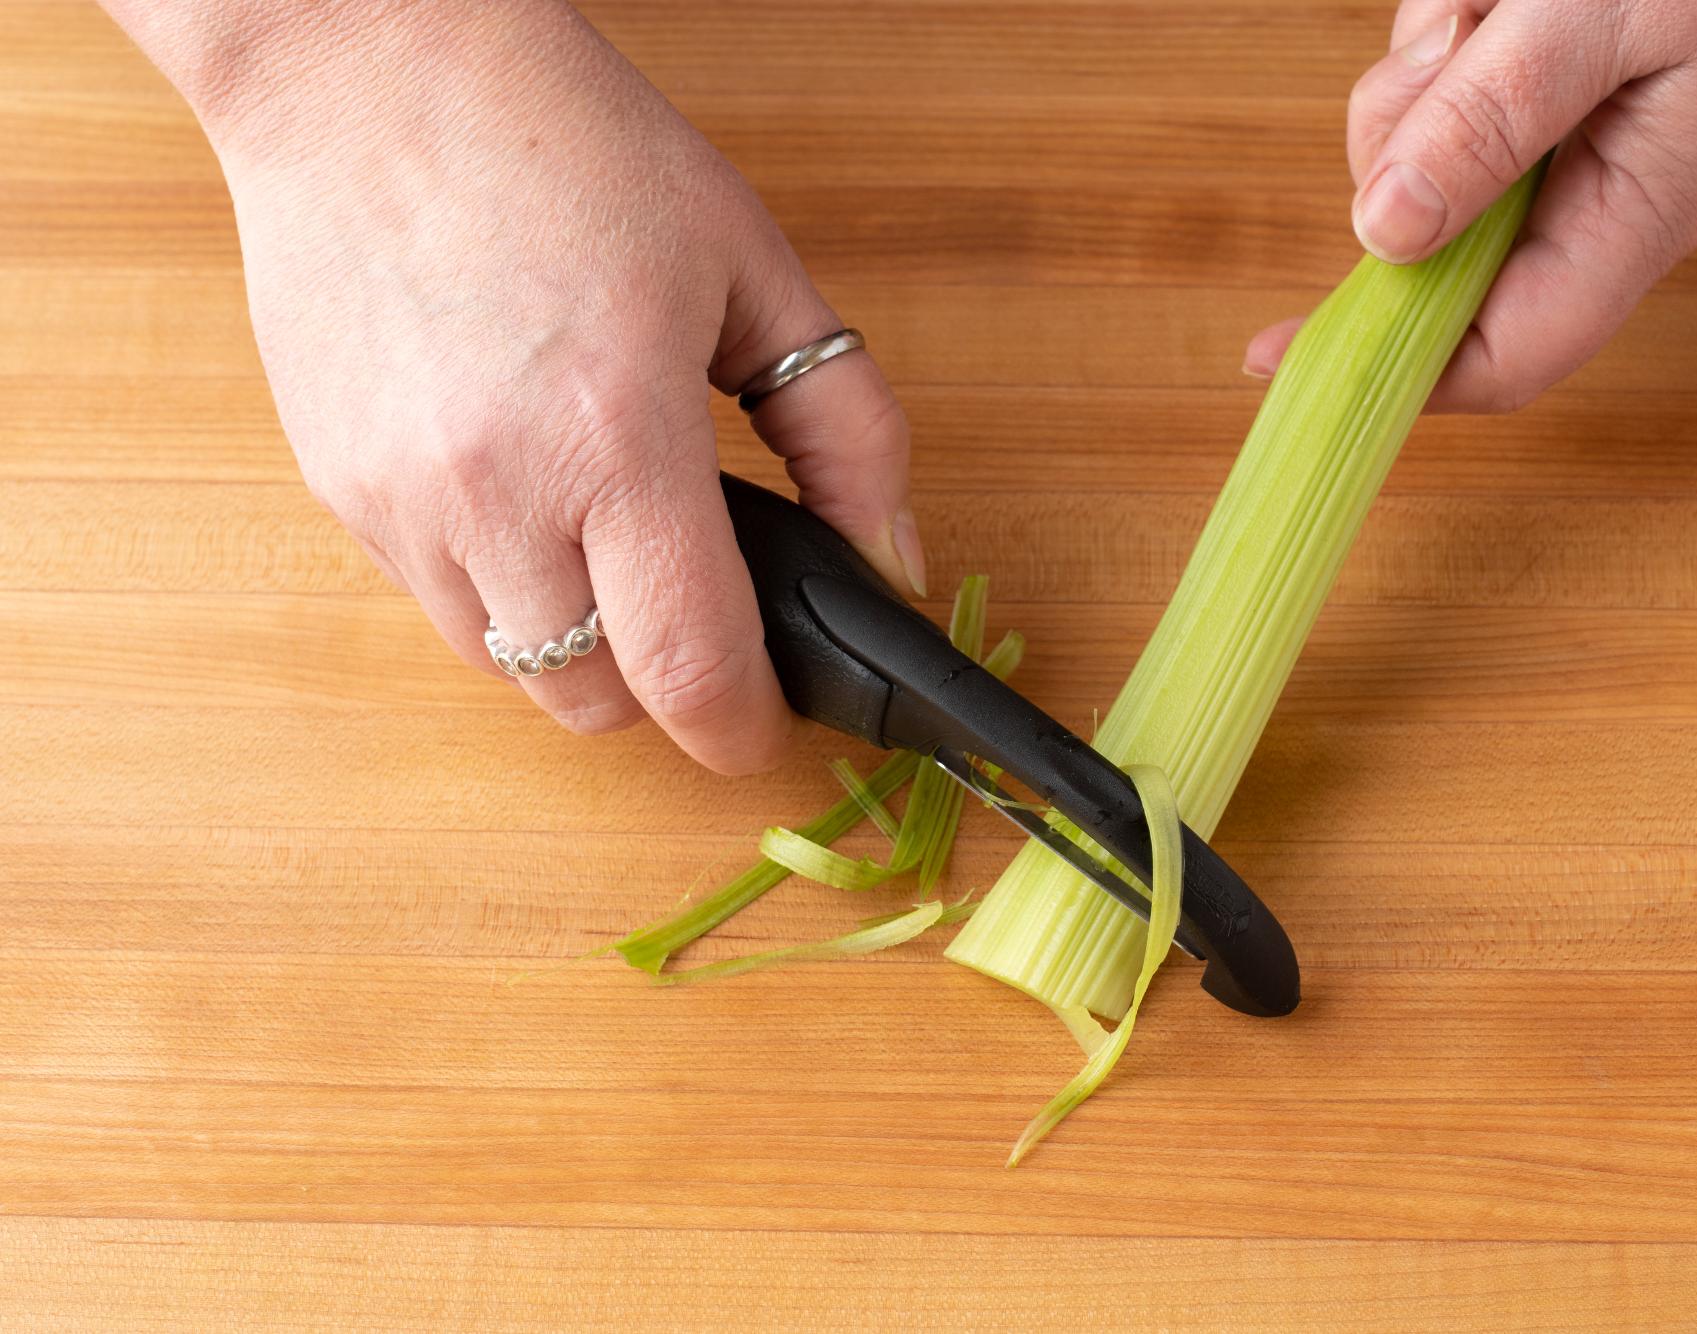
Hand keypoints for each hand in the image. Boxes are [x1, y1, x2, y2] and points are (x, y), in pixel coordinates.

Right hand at [123, 0, 924, 772]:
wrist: (370, 69)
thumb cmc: (569, 147)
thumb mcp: (754, 270)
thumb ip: (849, 429)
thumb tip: (889, 558)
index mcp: (616, 434)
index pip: (688, 669)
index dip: (743, 727)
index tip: (765, 723)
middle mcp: (493, 490)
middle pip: (593, 702)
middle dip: (662, 689)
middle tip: (697, 621)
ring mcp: (398, 499)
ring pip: (509, 669)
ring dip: (577, 647)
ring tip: (608, 543)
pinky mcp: (337, 489)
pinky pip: (436, 603)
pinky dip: (500, 589)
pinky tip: (526, 493)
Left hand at [1244, 0, 1696, 410]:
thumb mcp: (1607, 15)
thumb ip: (1499, 121)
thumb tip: (1388, 236)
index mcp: (1640, 216)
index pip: (1508, 355)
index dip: (1394, 371)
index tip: (1274, 351)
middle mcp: (1599, 197)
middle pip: (1433, 245)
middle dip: (1402, 155)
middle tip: (1453, 47)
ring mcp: (1570, 140)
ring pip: (1423, 152)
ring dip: (1427, 73)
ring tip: (1495, 0)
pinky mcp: (1545, 86)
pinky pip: (1446, 81)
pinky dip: (1449, 27)